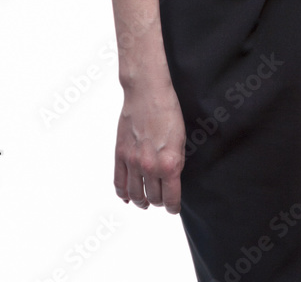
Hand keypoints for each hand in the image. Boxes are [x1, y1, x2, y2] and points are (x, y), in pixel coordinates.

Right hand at [114, 80, 186, 212]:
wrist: (147, 92)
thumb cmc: (169, 111)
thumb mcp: (181, 139)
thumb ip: (176, 162)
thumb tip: (171, 181)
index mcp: (169, 163)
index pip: (171, 199)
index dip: (173, 207)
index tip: (174, 207)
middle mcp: (150, 166)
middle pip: (153, 198)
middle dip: (160, 201)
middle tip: (163, 199)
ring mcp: (132, 161)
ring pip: (135, 194)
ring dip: (142, 201)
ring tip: (146, 201)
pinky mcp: (120, 154)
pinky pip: (118, 183)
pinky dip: (123, 194)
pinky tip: (128, 196)